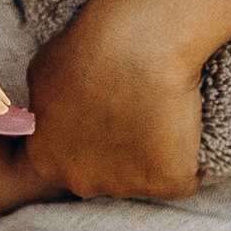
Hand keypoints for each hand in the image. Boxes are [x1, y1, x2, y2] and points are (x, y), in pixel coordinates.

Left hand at [23, 0, 217, 200]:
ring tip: (161, 112)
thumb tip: (50, 111)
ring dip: (152, 153)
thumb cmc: (87, 48)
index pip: (67, 160)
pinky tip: (185, 126)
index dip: (89, 135)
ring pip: (143, 179)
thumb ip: (44, 105)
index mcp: (46, 158)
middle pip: (104, 176)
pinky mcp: (168, 183)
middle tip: (134, 112)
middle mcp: (81, 182)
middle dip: (118, 152)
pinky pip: (183, 179)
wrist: (137, 43)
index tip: (106, 113)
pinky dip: (187, 158)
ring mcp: (125, 187)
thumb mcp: (43, 72)